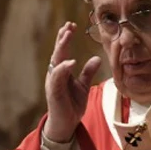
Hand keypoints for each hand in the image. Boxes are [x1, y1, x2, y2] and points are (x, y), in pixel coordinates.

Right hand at [43, 22, 100, 142]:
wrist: (66, 124)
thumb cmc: (71, 105)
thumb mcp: (83, 86)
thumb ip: (88, 72)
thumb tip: (97, 58)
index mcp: (62, 72)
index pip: (63, 51)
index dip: (66, 38)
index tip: (72, 25)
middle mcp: (55, 74)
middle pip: (57, 52)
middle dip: (63, 38)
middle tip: (69, 25)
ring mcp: (53, 82)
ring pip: (55, 61)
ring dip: (61, 47)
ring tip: (67, 36)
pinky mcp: (54, 92)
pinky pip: (57, 77)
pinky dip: (63, 69)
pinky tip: (70, 62)